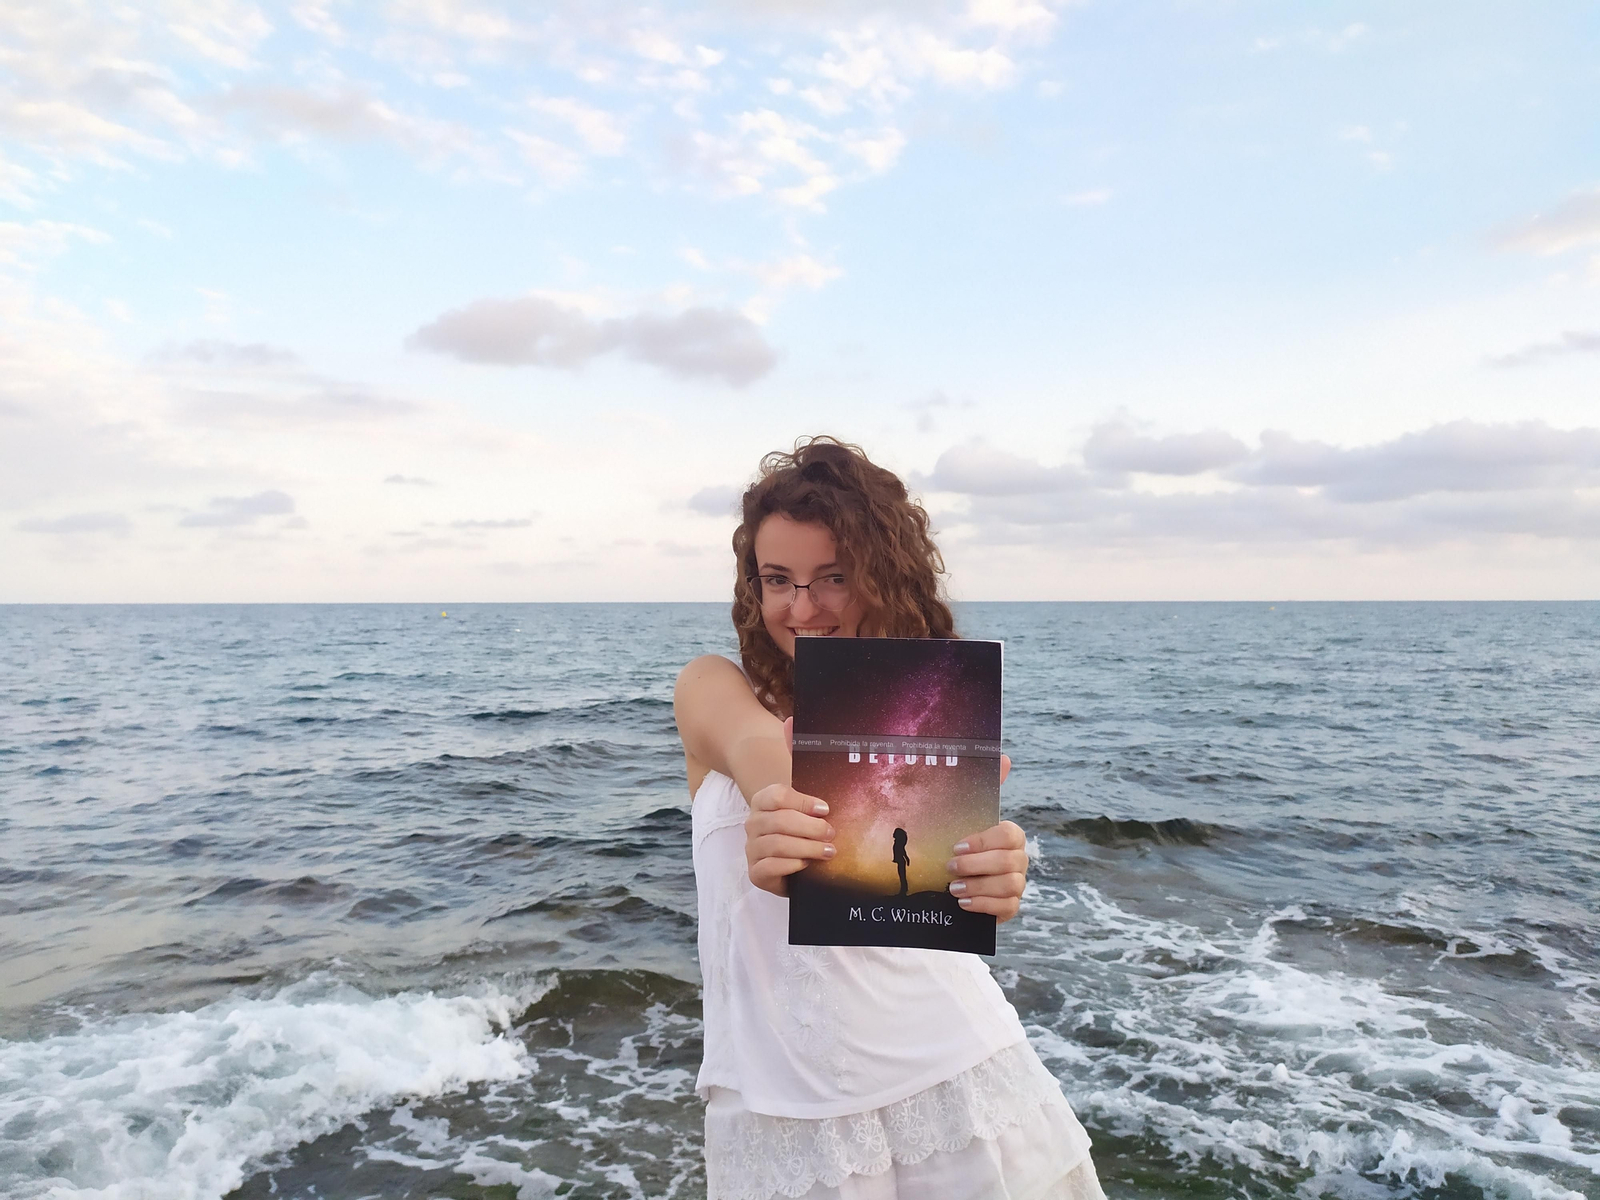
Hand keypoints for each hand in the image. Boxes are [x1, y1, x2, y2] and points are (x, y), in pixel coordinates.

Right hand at [747, 721, 833, 895]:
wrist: (806, 862)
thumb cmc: (808, 826)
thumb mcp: (809, 795)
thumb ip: (798, 755)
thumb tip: (792, 720)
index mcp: (764, 801)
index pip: (776, 795)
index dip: (802, 802)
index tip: (825, 808)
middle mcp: (753, 823)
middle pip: (778, 821)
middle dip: (810, 828)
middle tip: (831, 832)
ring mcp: (752, 849)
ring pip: (775, 845)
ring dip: (807, 848)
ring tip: (828, 852)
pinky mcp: (756, 873)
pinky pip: (768, 868)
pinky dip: (791, 866)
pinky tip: (806, 866)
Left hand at [947, 820, 1027, 921]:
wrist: (967, 886)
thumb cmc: (965, 858)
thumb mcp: (962, 844)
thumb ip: (956, 837)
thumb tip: (927, 829)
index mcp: (1011, 838)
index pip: (1008, 834)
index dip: (983, 841)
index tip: (957, 848)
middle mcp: (1019, 860)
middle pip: (1007, 860)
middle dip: (975, 865)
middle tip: (951, 868)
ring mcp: (1018, 884)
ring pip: (1010, 884)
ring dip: (978, 886)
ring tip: (954, 888)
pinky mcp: (1012, 905)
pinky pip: (1007, 906)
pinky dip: (983, 904)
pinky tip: (964, 903)